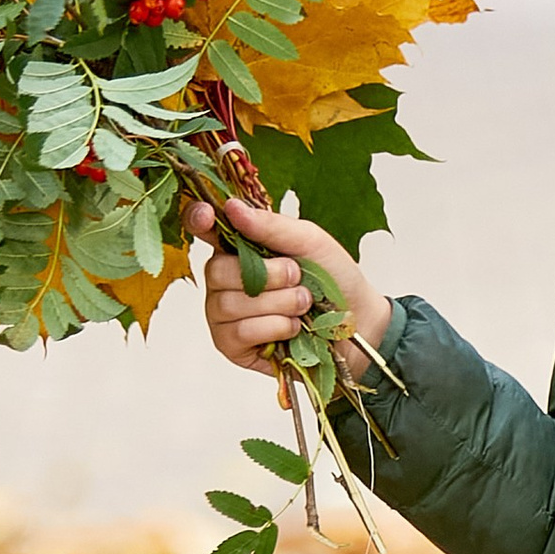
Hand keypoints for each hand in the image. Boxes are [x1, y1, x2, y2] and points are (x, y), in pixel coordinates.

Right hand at [189, 195, 391, 369]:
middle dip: (267, 275)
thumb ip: (272, 226)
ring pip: (229, 304)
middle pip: (216, 271)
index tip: (209, 215)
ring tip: (303, 304)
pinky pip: (238, 333)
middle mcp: (223, 279)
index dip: (197, 219)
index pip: (202, 228)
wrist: (357, 324)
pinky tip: (293, 327)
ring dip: (277, 303)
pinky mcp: (232, 345)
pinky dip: (274, 327)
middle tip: (298, 277)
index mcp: (238, 246)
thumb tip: (232, 208)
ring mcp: (223, 314)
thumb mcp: (310, 242)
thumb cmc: (334, 279)